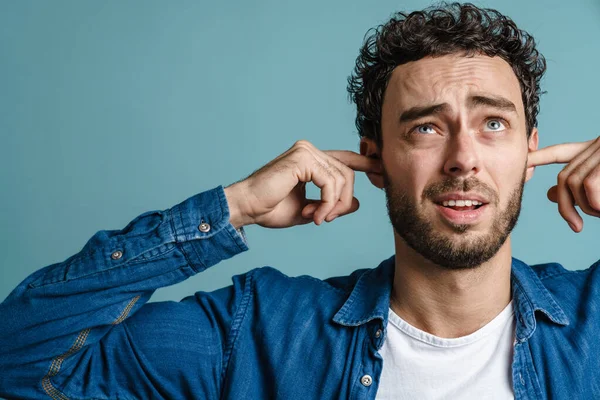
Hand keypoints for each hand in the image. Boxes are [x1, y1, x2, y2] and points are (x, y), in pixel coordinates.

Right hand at [224, 140, 381, 228]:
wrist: (247, 208)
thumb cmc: (270, 209)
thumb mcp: (310, 210)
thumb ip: (331, 204)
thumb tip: (356, 203)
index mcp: (310, 159)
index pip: (345, 158)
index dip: (366, 164)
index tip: (384, 173)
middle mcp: (309, 150)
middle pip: (348, 172)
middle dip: (343, 200)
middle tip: (327, 219)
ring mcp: (306, 151)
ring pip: (342, 178)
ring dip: (334, 205)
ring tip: (317, 218)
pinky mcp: (302, 158)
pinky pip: (330, 182)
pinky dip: (327, 202)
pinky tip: (314, 214)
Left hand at [527, 137, 599, 231]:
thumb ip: (578, 186)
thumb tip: (549, 194)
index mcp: (594, 151)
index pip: (561, 152)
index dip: (538, 156)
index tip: (523, 160)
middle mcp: (596, 148)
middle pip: (564, 177)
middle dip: (565, 205)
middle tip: (576, 227)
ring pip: (575, 183)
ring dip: (588, 207)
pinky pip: (589, 186)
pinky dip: (596, 203)